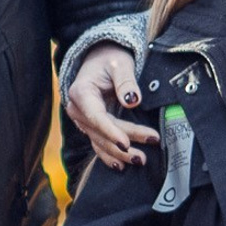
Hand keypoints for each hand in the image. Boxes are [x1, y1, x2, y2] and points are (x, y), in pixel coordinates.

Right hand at [65, 46, 156, 168]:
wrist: (99, 59)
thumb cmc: (109, 60)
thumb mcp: (119, 63)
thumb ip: (126, 81)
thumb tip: (132, 101)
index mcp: (81, 93)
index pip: (96, 117)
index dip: (111, 131)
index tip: (126, 143)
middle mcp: (77, 109)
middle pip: (101, 132)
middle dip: (124, 143)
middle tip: (148, 147)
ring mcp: (82, 120)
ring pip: (100, 141)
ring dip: (119, 154)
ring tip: (140, 160)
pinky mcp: (90, 126)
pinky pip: (98, 144)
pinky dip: (109, 156)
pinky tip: (121, 166)